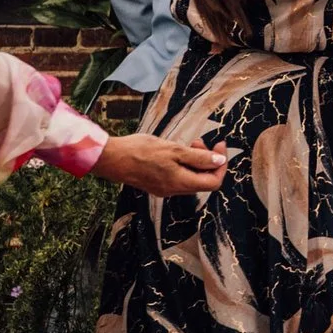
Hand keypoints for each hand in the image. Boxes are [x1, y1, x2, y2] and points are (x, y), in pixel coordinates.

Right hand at [93, 134, 229, 195]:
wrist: (110, 158)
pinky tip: (176, 151)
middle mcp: (173, 190)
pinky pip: (177, 176)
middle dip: (208, 161)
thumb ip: (199, 158)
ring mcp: (163, 188)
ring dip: (195, 161)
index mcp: (180, 183)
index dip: (221, 165)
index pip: (213, 182)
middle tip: (200, 142)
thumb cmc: (140, 151)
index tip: (219, 146)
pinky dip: (183, 164)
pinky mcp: (155, 184)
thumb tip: (220, 161)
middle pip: (203, 180)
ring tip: (189, 143)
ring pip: (190, 178)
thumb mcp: (174, 150)